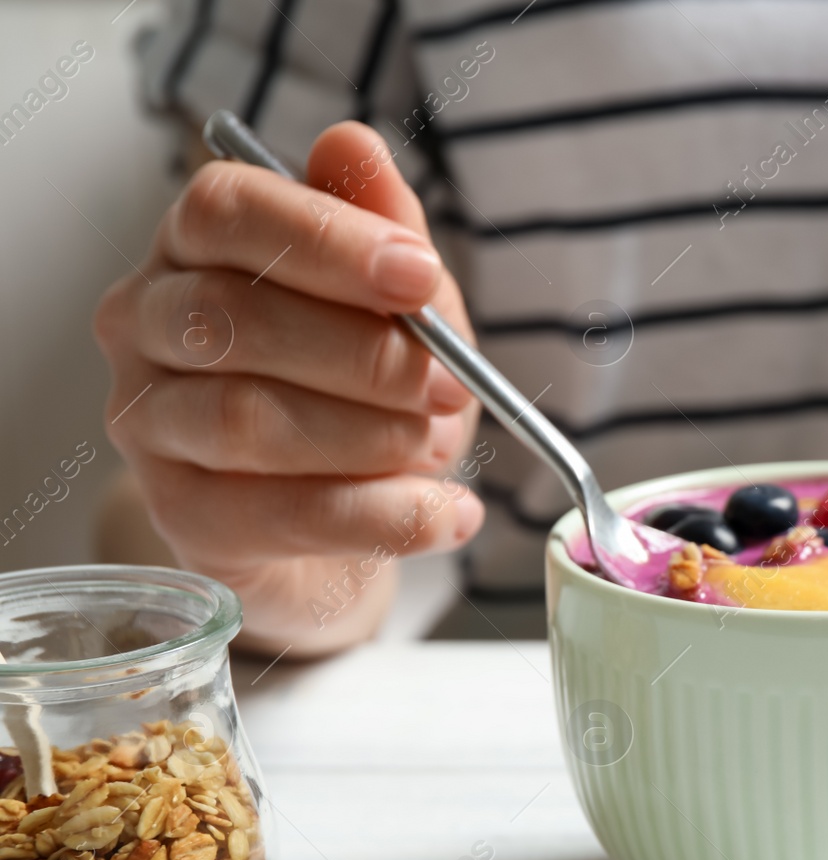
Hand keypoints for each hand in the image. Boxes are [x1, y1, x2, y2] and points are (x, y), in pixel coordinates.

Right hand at [94, 122, 481, 653]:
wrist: (346, 516)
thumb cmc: (363, 389)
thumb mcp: (398, 302)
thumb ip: (382, 227)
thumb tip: (353, 144)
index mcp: (196, 246)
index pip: (229, 212)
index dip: (330, 240)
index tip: (421, 276)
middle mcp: (147, 324)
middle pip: (234, 318)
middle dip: (365, 355)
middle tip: (450, 385)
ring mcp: (151, 424)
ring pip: (248, 419)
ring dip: (371, 436)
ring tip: (437, 445)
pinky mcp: (184, 516)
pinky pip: (282, 514)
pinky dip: (386, 516)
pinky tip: (449, 512)